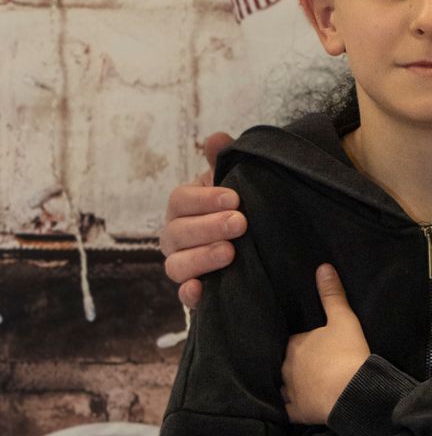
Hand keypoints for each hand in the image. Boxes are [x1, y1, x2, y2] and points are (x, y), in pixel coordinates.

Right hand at [160, 132, 242, 309]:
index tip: (234, 198)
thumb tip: (217, 138)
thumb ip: (222, 160)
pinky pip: (184, 297)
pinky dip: (189, 295)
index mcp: (182, 208)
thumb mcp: (232, 182)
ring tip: (230, 253)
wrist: (252, 243)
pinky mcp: (194, 292)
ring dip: (201, 258)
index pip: (181, 200)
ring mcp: (182, 265)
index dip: (204, 199)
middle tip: (240, 223)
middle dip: (208, 227)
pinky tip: (201, 290)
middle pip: (177, 232)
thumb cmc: (235, 208)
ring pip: (177, 265)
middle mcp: (175, 237)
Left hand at [281, 265, 370, 424]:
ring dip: (288, 386)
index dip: (301, 343)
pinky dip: (290, 409)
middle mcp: (285, 368)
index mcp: (294, 344)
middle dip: (292, 364)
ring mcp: (289, 392)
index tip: (311, 345)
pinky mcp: (296, 412)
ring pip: (281, 387)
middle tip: (309, 365)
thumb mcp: (343, 319)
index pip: (291, 341)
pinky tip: (294, 409)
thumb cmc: (347, 353)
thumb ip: (332, 295)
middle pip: (283, 363)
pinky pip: (288, 411)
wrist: (352, 391)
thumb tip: (323, 267)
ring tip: (301, 387)